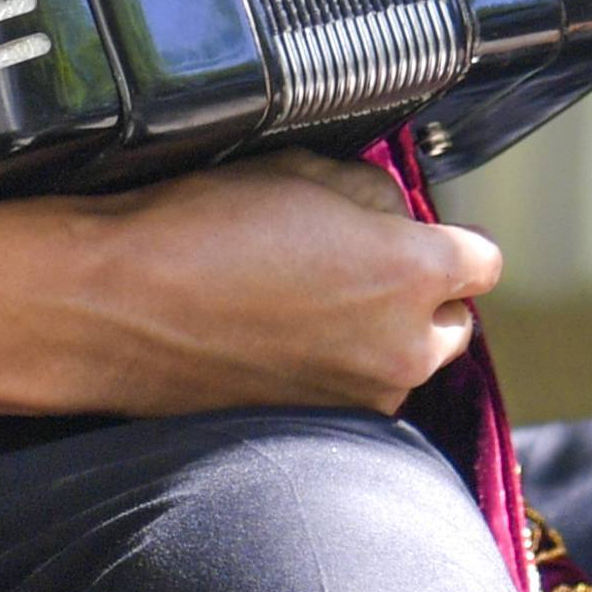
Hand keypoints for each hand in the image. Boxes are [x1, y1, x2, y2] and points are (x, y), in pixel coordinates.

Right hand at [0, 155, 500, 430]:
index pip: (480, 259)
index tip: (407, 228)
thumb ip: (370, 190)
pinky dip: (329, 367)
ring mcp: (356, 398)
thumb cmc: (193, 226)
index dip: (442, 237)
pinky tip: (275, 334)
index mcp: (409, 273)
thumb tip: (391, 209)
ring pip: (400, 361)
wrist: (110, 304)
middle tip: (354, 260)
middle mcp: (399, 350)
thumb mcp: (297, 166)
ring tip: (302, 297)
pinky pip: (348, 390)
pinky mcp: (311, 426)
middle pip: (450, 320)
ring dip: (373, 334)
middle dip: (416, 291)